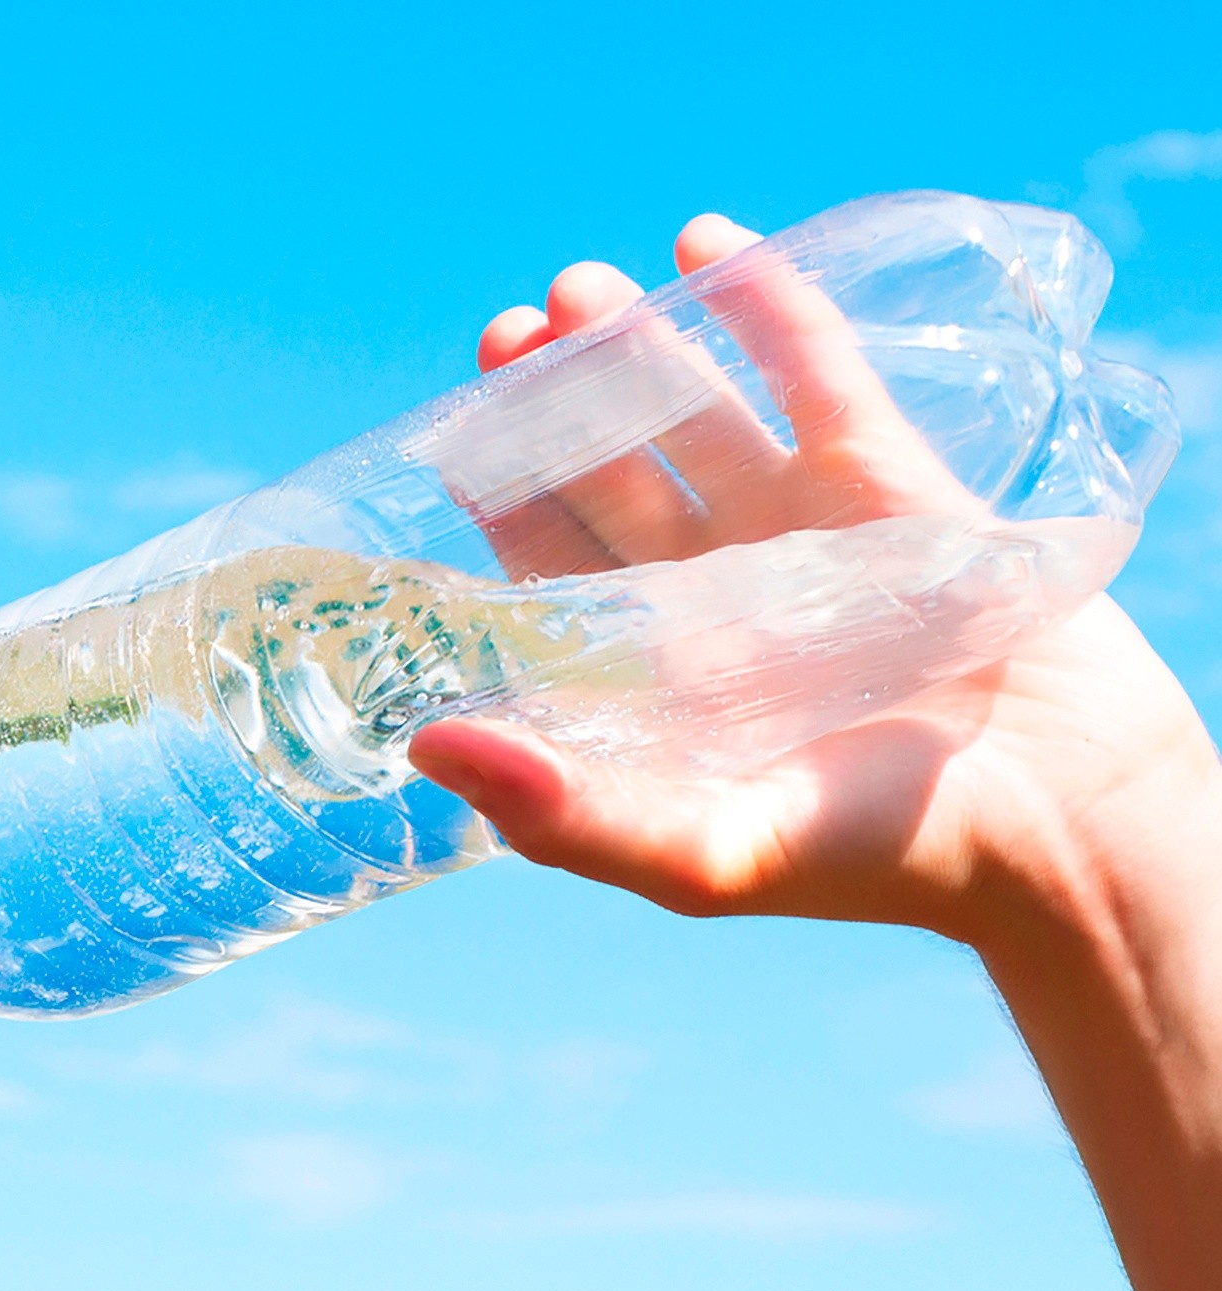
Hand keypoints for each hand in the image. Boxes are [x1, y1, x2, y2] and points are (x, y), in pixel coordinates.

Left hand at [408, 216, 1221, 953]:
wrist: (1053, 819)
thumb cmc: (866, 860)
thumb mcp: (698, 853)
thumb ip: (563, 813)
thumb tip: (425, 743)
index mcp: (650, 669)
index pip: (549, 563)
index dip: (501, 493)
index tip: (453, 429)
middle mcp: (709, 590)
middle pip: (607, 472)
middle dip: (555, 400)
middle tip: (512, 328)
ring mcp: (795, 526)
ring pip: (694, 413)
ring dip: (637, 346)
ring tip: (582, 287)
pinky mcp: (886, 478)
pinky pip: (813, 374)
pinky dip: (764, 305)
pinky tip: (706, 242)